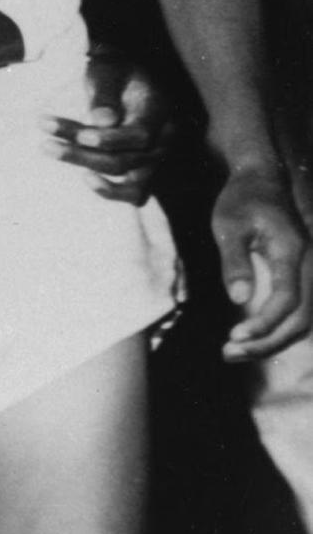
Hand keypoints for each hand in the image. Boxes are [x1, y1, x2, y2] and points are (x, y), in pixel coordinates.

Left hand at [45, 53, 174, 204]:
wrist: (121, 76)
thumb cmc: (112, 70)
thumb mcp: (107, 69)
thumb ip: (105, 94)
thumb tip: (102, 122)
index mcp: (159, 109)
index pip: (141, 135)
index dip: (111, 139)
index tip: (81, 135)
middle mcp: (163, 138)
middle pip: (126, 158)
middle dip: (82, 152)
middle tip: (45, 142)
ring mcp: (155, 157)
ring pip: (124, 175)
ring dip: (85, 165)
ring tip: (49, 148)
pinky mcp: (143, 170)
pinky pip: (135, 193)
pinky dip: (112, 191)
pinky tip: (85, 178)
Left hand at [213, 166, 308, 360]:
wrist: (261, 180)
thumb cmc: (241, 200)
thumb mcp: (228, 226)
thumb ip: (235, 262)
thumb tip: (240, 299)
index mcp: (292, 250)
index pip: (287, 298)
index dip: (264, 322)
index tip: (235, 336)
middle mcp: (309, 264)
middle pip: (301, 318)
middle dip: (268, 341)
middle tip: (229, 353)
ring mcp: (309, 271)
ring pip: (304, 320)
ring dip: (273, 340)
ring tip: (233, 352)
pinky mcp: (301, 277)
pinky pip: (298, 311)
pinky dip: (277, 329)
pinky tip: (249, 338)